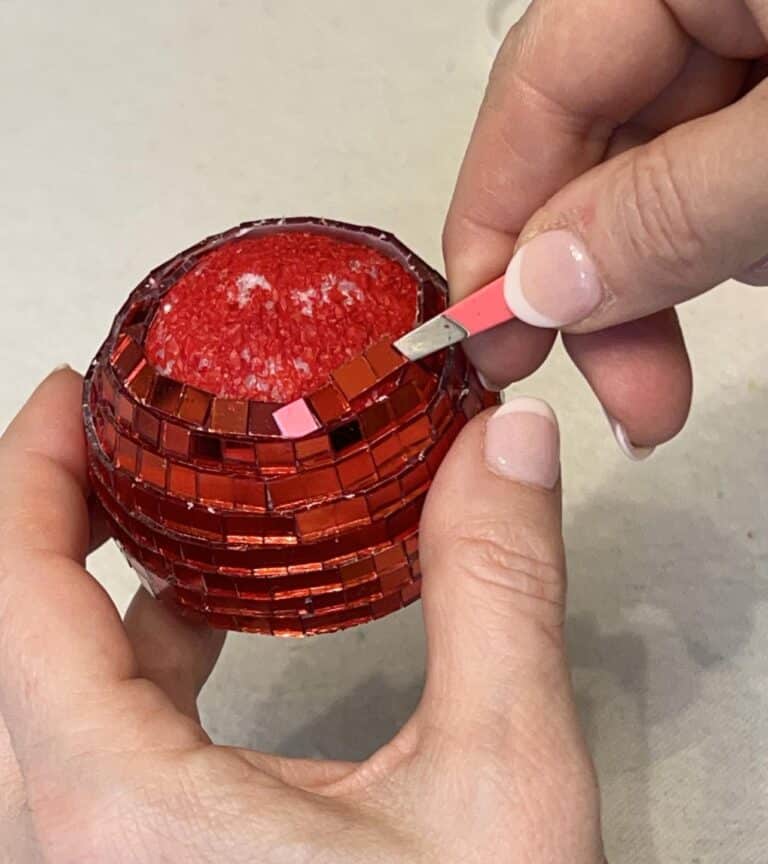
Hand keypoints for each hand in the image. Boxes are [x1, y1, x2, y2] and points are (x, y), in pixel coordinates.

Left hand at [0, 370, 648, 863]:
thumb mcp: (510, 777)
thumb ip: (497, 586)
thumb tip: (505, 449)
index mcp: (124, 822)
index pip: (9, 602)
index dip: (26, 475)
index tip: (74, 398)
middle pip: (2, 649)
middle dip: (49, 524)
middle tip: (119, 441)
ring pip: (36, 712)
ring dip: (84, 602)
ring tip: (162, 522)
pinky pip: (78, 769)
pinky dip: (120, 678)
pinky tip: (194, 640)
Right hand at [445, 0, 767, 457]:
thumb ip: (670, 208)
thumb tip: (546, 285)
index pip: (538, 84)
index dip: (499, 223)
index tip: (493, 340)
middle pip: (601, 139)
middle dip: (606, 281)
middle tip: (622, 397)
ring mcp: (762, 27)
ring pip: (669, 161)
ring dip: (674, 269)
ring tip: (696, 344)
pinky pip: (734, 157)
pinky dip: (733, 227)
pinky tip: (753, 263)